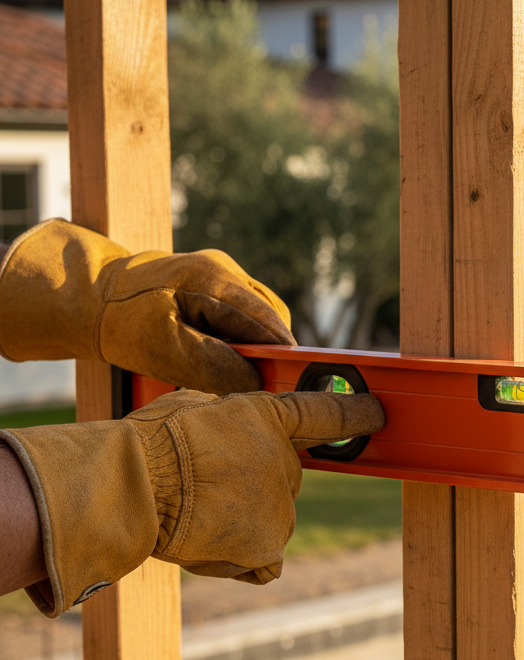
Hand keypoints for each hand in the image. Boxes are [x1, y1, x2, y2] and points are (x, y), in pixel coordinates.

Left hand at [0, 220, 294, 394]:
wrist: (87, 298)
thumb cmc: (120, 320)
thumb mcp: (164, 349)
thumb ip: (213, 366)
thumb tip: (256, 384)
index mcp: (214, 279)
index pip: (269, 321)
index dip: (287, 355)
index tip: (300, 383)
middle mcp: (224, 272)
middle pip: (270, 321)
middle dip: (270, 355)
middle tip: (260, 386)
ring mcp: (220, 278)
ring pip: (258, 321)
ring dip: (253, 350)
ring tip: (232, 374)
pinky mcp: (214, 290)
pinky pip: (242, 320)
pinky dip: (238, 343)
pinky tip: (220, 360)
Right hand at [0, 388, 384, 615]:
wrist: (137, 485)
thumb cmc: (151, 443)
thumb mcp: (193, 408)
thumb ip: (226, 420)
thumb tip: (228, 428)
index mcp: (268, 418)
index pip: (325, 414)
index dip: (355, 413)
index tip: (379, 413)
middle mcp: (286, 462)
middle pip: (281, 477)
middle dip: (250, 483)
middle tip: (204, 486)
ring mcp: (282, 507)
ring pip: (268, 520)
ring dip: (239, 521)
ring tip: (194, 514)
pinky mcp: (268, 546)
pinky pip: (260, 560)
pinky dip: (239, 558)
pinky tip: (206, 544)